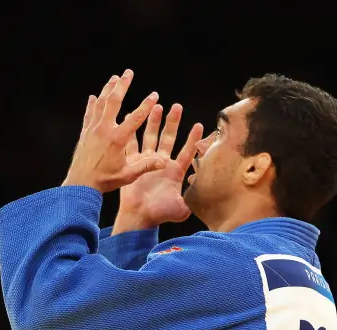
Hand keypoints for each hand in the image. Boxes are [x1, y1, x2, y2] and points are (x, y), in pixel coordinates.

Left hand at [62, 70, 164, 193]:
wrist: (79, 184)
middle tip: (128, 73)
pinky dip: (92, 104)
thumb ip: (146, 166)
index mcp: (118, 139)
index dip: (146, 105)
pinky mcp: (85, 133)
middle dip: (122, 85)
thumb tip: (164, 162)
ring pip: (101, 104)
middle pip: (114, 101)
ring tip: (114, 78)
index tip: (154, 95)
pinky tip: (94, 97)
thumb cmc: (104, 181)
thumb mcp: (127, 175)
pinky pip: (89, 114)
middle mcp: (104, 130)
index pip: (135, 117)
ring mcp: (93, 130)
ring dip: (108, 89)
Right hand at [114, 103, 204, 233]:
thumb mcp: (181, 208)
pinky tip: (130, 117)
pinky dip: (131, 132)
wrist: (138, 217)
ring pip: (151, 137)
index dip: (193, 140)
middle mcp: (161, 163)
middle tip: (177, 106)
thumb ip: (193, 200)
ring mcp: (147, 162)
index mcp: (175, 171)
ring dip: (154, 122)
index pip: (186, 152)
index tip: (199, 125)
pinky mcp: (133, 163)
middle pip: (169, 138)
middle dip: (173, 123)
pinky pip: (131, 144)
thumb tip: (206, 195)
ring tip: (157, 105)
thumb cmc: (160, 214)